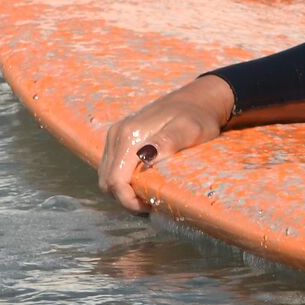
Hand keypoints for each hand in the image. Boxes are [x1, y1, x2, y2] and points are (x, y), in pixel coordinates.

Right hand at [97, 75, 234, 212]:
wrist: (197, 98)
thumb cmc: (198, 116)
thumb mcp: (190, 129)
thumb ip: (168, 141)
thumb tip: (145, 156)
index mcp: (129, 135)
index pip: (114, 179)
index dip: (127, 200)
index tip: (149, 207)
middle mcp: (117, 135)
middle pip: (106, 180)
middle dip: (124, 199)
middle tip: (150, 205)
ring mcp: (116, 136)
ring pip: (107, 176)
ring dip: (122, 192)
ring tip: (148, 197)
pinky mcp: (120, 138)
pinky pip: (112, 167)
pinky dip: (123, 182)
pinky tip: (143, 184)